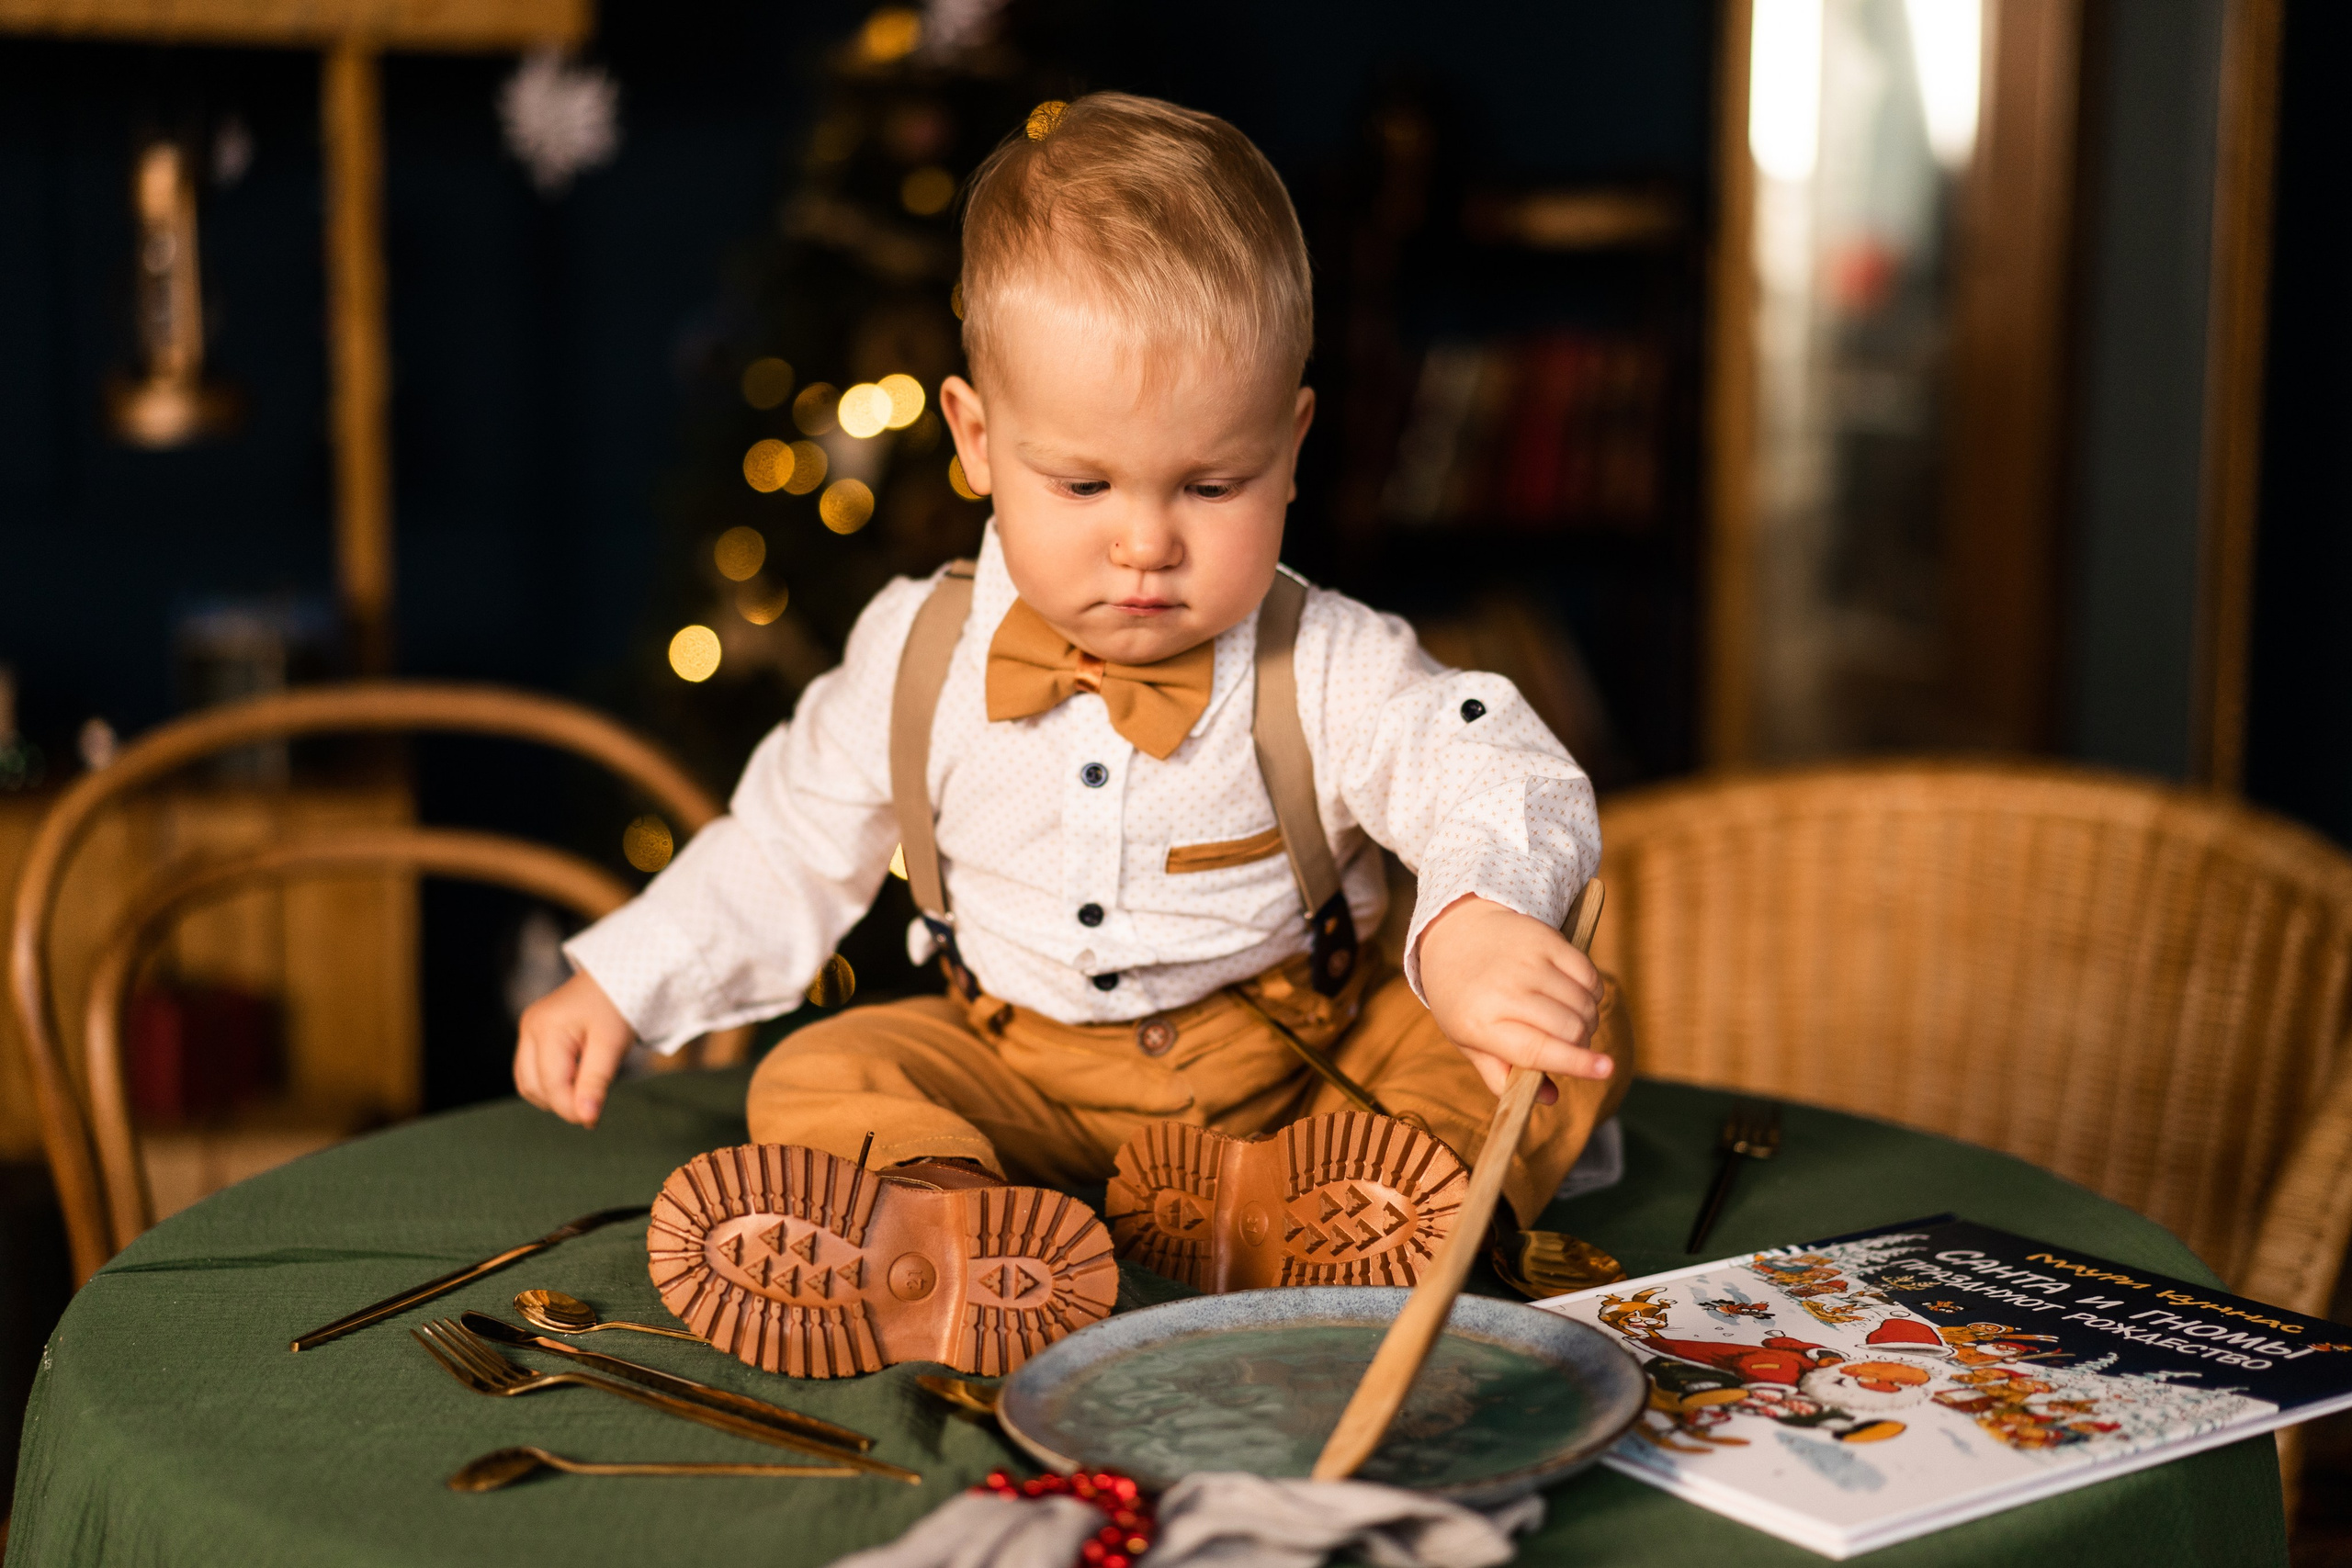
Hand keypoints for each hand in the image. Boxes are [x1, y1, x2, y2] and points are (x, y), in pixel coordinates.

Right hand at [513, 971, 635, 1126]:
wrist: (619, 975)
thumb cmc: (618, 1005)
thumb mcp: (612, 1045)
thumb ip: (596, 1082)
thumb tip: (585, 1118)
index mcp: (547, 1028)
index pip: (551, 1084)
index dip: (571, 1108)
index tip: (594, 1120)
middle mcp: (530, 1027)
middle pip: (533, 1086)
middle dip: (561, 1102)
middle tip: (592, 1106)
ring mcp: (528, 1028)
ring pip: (528, 1081)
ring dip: (553, 1095)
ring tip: (585, 1091)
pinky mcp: (534, 1032)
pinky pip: (532, 1069)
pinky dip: (551, 1082)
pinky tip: (576, 1080)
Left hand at [1416, 893, 1606, 1103]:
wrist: (1457, 934)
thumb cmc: (1465, 999)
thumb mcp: (1468, 1042)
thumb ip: (1503, 1076)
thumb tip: (1551, 1099)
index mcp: (1479, 1023)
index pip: (1536, 1049)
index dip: (1574, 1063)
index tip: (1606, 1071)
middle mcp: (1503, 989)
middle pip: (1569, 1027)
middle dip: (1581, 1044)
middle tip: (1572, 1044)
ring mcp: (1526, 961)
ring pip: (1583, 1003)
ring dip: (1588, 1019)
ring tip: (1569, 1020)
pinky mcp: (1545, 939)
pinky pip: (1589, 974)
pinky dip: (1592, 992)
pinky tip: (1575, 995)